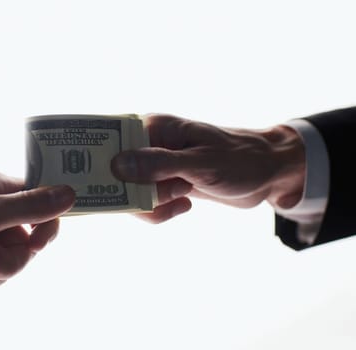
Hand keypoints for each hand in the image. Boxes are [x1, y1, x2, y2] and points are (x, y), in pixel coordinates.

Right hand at [111, 115, 304, 222]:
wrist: (266, 174)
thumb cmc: (239, 160)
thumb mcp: (200, 163)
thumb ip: (159, 164)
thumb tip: (115, 165)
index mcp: (153, 127)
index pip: (111, 141)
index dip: (100, 161)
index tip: (99, 184)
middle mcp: (149, 144)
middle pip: (115, 173)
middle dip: (136, 193)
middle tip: (171, 193)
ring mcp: (155, 166)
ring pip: (130, 193)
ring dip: (154, 204)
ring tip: (183, 197)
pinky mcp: (163, 184)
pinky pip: (147, 203)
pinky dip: (161, 211)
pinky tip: (184, 205)